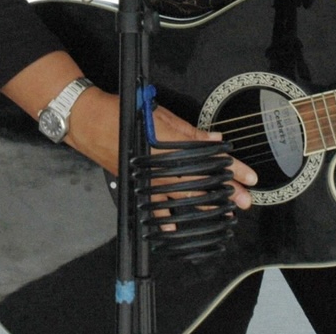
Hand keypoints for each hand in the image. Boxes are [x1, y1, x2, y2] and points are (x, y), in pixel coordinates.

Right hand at [70, 88, 256, 212]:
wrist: (86, 119)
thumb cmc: (120, 110)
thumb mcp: (158, 114)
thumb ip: (189, 131)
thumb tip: (215, 138)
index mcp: (165, 140)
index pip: (206, 157)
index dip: (230, 167)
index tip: (248, 175)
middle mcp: (156, 161)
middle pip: (197, 179)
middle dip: (224, 190)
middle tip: (245, 200)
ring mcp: (144, 174)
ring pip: (179, 194)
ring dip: (203, 204)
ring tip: (224, 212)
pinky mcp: (132, 182)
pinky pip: (150, 204)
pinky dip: (162, 215)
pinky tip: (175, 224)